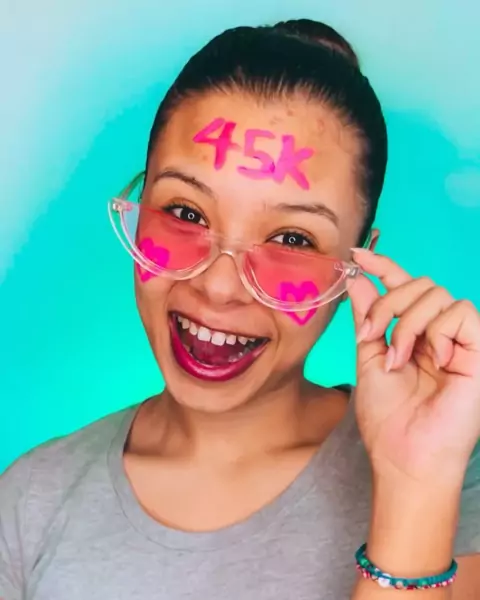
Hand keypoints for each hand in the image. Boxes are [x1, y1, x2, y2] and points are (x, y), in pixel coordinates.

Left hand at [348, 249, 479, 485]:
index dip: (382, 266)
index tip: (356, 255)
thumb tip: (358, 279)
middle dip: (388, 305)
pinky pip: (461, 312)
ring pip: (436, 294)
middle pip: (419, 284)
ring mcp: (460, 340)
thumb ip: (368, 316)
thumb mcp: (368, 356)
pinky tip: (434, 360)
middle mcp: (438, 332)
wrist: (405, 454)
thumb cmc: (387, 416)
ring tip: (399, 359)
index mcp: (413, 333)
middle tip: (372, 337)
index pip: (403, 287)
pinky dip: (437, 332)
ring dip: (407, 324)